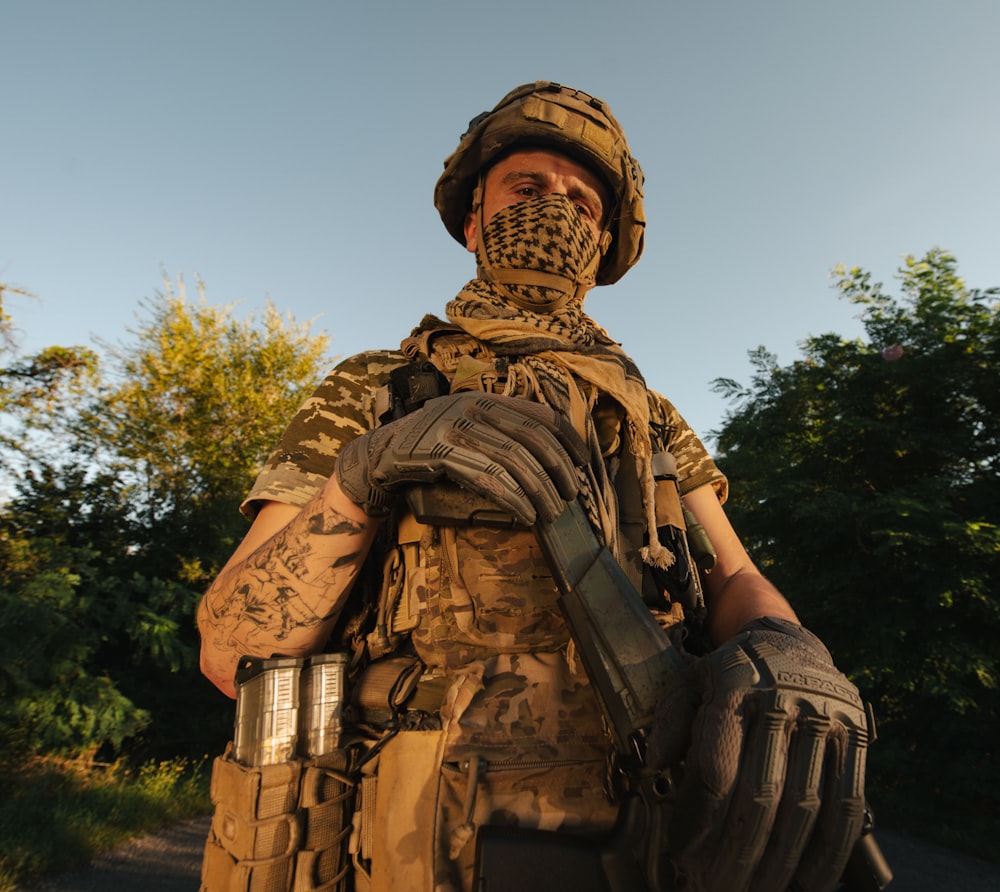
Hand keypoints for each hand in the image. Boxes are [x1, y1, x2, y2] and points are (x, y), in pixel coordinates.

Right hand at [334, 392, 587, 525]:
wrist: (384, 452)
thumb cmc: (434, 445)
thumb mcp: (469, 426)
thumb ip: (501, 430)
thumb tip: (548, 454)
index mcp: (486, 399)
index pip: (539, 414)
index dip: (567, 438)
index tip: (582, 462)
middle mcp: (474, 407)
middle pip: (532, 439)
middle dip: (558, 469)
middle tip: (571, 494)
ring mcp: (458, 427)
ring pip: (514, 461)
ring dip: (539, 491)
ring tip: (552, 512)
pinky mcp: (443, 451)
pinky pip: (489, 478)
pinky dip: (513, 499)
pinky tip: (526, 514)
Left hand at [647, 616, 869, 891]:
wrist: (790, 644)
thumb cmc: (730, 675)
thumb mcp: (691, 682)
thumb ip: (670, 721)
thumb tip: (655, 765)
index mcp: (734, 685)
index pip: (717, 767)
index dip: (700, 821)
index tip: (684, 856)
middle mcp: (782, 700)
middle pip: (760, 795)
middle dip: (735, 854)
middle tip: (713, 888)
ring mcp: (825, 719)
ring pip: (805, 807)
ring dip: (779, 864)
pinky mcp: (858, 736)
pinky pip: (847, 805)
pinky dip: (829, 852)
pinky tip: (808, 883)